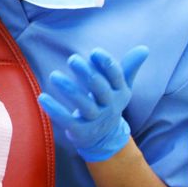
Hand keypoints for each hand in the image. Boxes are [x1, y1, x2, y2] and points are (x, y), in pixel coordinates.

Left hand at [37, 46, 149, 161]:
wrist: (105, 137)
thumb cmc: (109, 103)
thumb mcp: (121, 87)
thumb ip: (128, 68)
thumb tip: (145, 48)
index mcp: (119, 93)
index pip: (116, 77)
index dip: (107, 64)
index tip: (95, 52)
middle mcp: (109, 106)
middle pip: (100, 89)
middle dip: (87, 74)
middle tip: (72, 59)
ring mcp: (95, 120)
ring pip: (84, 105)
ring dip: (69, 89)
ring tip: (53, 75)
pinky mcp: (80, 131)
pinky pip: (67, 120)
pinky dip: (55, 109)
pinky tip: (42, 97)